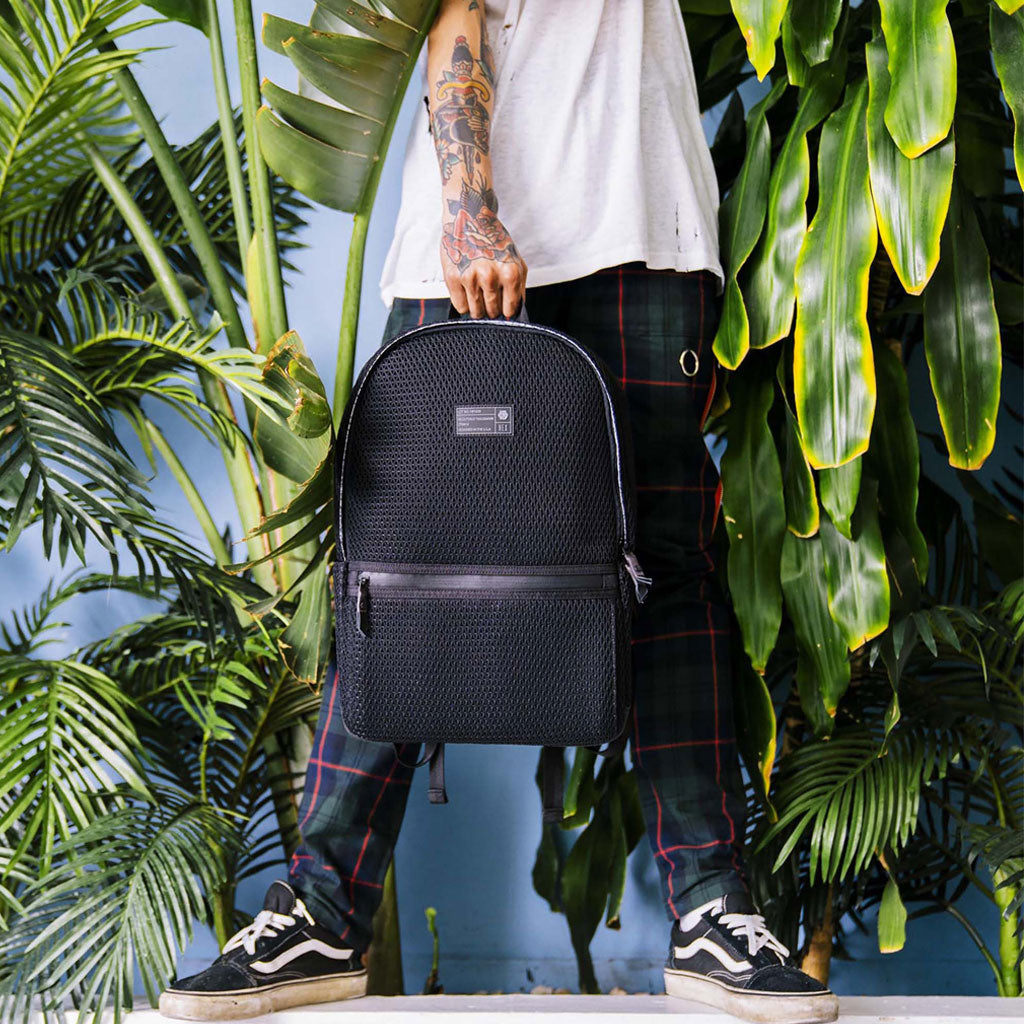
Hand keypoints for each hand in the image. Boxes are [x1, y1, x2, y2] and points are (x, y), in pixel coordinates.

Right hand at [441, 203, 526, 318]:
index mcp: (510, 273)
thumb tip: (513, 313)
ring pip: (475, 312)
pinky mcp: (452, 278)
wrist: (470, 217)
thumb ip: (518, 288)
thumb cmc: (493, 241)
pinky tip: (467, 289)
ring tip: (478, 293)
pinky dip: (464, 303)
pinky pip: (460, 306)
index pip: (509, 310)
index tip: (503, 307)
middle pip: (492, 313)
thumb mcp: (515, 261)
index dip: (506, 311)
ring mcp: (470, 278)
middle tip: (489, 297)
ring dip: (477, 308)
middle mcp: (490, 277)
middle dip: (491, 309)